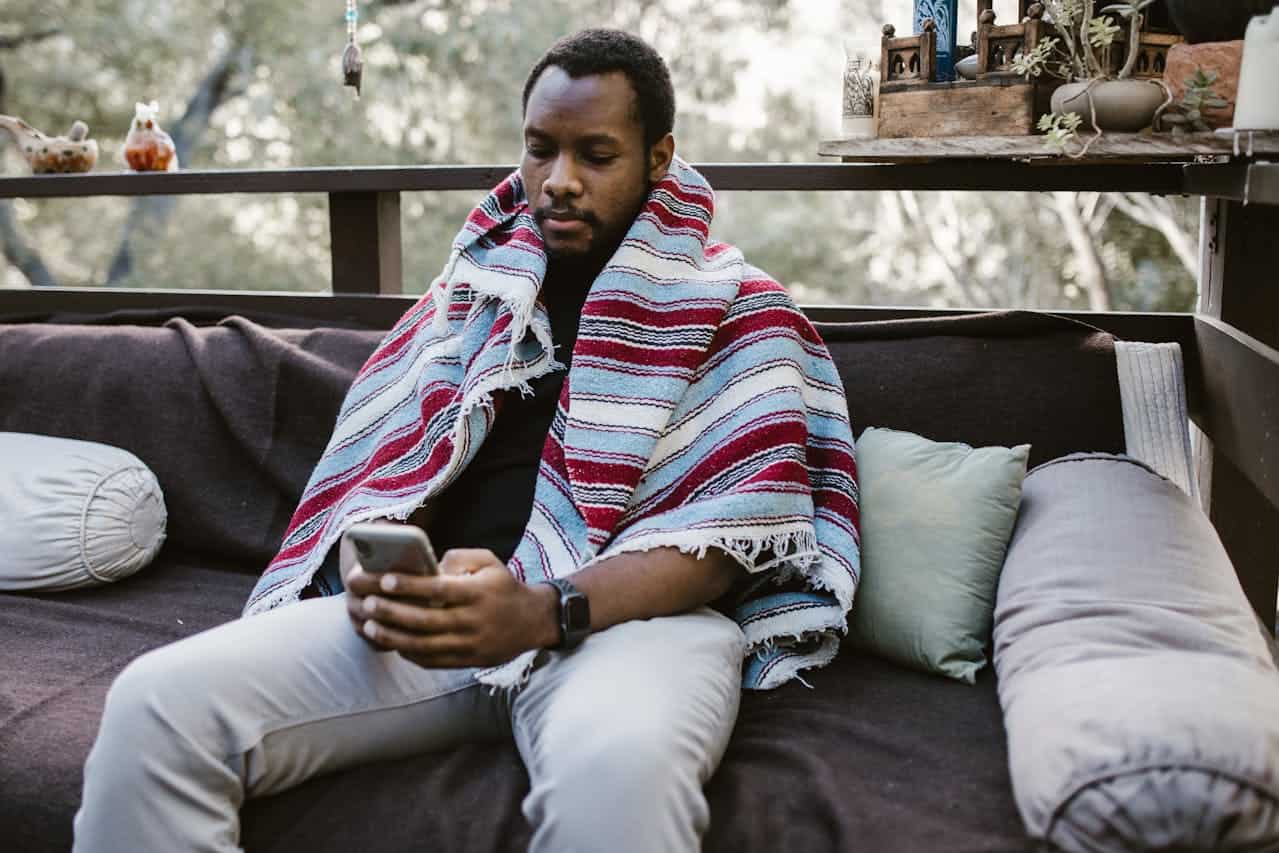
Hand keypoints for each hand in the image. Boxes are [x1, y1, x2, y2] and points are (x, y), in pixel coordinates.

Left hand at [344, 548, 559, 668]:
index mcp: (477, 593)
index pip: (438, 590)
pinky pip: (431, 661)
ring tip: (369, 626)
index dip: (410, 586)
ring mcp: (469, 645)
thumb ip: (459, 558)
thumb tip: (428, 565)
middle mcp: (472, 621)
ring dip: (393, 636)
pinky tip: (391, 642)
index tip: (384, 580)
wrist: (533, 621)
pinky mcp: (466, 661)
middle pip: (425, 620)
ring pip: (423, 645)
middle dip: (391, 612)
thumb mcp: (489, 562)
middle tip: (367, 603)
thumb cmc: (503, 586)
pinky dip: (408, 653)